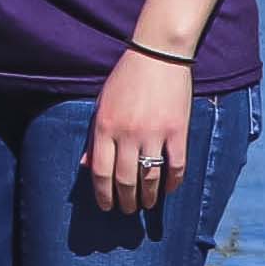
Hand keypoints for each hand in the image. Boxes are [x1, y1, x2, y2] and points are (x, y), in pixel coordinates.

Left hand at [89, 50, 192, 213]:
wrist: (157, 55)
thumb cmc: (125, 79)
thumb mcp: (102, 105)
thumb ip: (95, 136)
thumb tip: (87, 165)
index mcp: (104, 128)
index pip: (100, 172)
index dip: (102, 194)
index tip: (105, 207)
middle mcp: (127, 134)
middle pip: (125, 179)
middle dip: (125, 200)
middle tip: (127, 209)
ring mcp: (154, 133)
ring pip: (150, 177)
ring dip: (149, 196)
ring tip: (147, 205)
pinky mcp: (178, 131)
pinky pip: (176, 165)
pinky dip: (174, 181)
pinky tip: (170, 189)